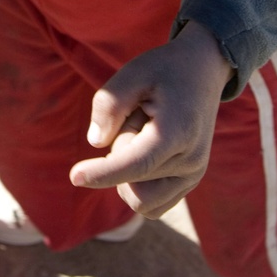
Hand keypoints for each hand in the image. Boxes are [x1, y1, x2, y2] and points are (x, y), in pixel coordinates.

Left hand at [69, 22, 233, 216]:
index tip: (74, 177)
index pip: (136, 165)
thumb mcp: (132, 73)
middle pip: (132, 183)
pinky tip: (145, 153)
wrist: (201, 72)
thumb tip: (96, 142)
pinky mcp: (189, 183)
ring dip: (128, 174)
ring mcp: (193, 176)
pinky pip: (152, 205)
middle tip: (133, 119)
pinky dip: (138, 186)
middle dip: (119, 156)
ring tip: (142, 135)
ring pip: (141, 202)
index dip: (103, 173)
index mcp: (178, 132)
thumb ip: (110, 105)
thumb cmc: (163, 70)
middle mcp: (191, 162)